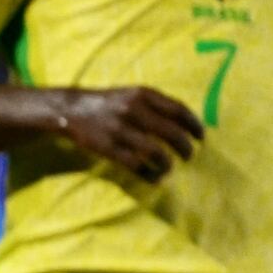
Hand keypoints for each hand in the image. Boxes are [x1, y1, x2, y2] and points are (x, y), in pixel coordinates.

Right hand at [51, 87, 205, 181]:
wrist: (71, 110)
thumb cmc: (108, 103)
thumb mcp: (132, 94)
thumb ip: (155, 104)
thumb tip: (184, 121)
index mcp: (143, 94)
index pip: (178, 110)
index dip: (193, 125)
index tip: (201, 136)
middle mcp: (133, 110)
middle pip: (171, 133)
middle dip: (185, 147)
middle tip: (189, 155)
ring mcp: (120, 130)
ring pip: (155, 151)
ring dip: (167, 163)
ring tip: (169, 168)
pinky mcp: (108, 148)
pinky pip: (135, 165)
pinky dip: (149, 174)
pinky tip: (154, 178)